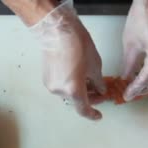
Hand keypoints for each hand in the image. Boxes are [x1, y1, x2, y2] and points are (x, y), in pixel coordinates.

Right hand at [30, 0, 105, 119]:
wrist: (57, 31)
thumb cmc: (78, 45)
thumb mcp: (95, 65)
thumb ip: (98, 82)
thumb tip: (100, 90)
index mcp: (73, 90)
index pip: (83, 109)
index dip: (92, 114)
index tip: (99, 115)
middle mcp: (60, 91)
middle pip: (76, 101)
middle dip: (89, 99)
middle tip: (100, 92)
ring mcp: (51, 86)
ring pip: (68, 94)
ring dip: (79, 92)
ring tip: (89, 82)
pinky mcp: (46, 79)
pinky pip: (61, 87)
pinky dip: (70, 86)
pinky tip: (78, 76)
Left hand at [121, 0, 147, 100]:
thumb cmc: (142, 16)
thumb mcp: (130, 43)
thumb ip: (129, 64)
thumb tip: (126, 78)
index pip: (145, 80)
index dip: (135, 89)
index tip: (127, 96)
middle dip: (146, 90)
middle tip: (133, 93)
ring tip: (138, 84)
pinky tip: (147, 72)